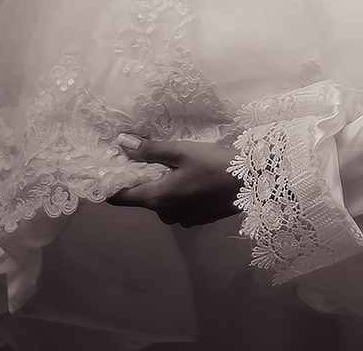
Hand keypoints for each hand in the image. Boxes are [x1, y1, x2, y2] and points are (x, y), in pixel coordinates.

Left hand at [107, 134, 240, 226]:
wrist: (252, 184)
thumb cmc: (214, 164)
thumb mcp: (182, 151)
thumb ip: (150, 150)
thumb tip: (121, 143)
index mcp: (156, 197)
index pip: (120, 197)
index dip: (111, 183)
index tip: (110, 166)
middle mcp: (164, 214)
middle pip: (141, 198)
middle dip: (141, 179)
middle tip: (147, 155)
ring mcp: (181, 220)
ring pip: (160, 202)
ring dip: (161, 186)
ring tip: (172, 164)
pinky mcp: (196, 219)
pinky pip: (177, 207)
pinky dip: (177, 193)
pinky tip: (191, 178)